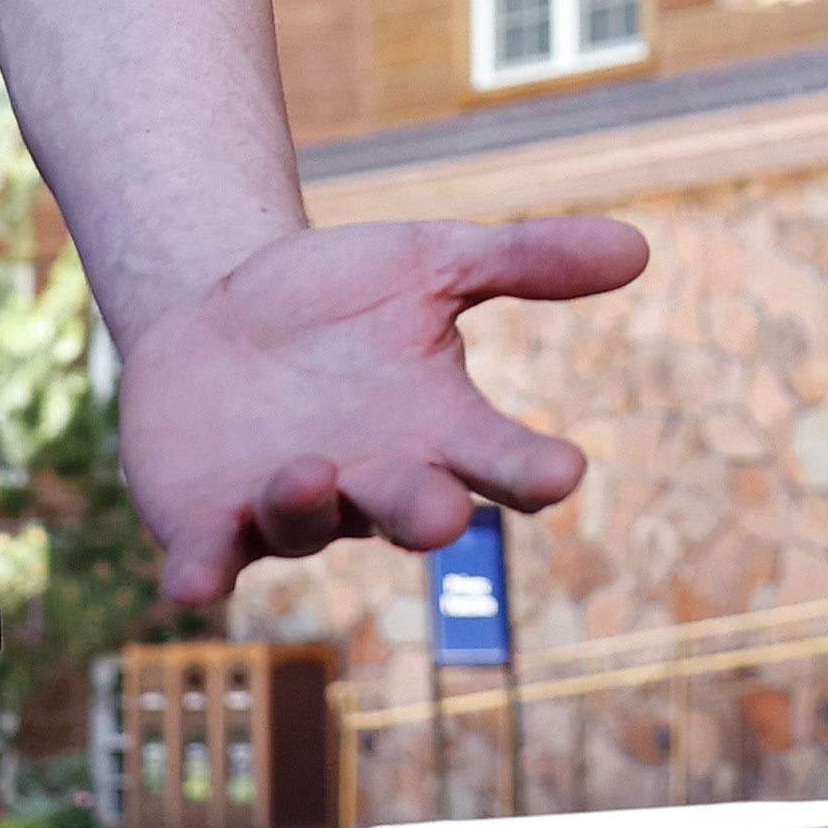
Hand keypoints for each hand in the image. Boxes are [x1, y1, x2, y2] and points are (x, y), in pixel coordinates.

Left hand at [115, 217, 648, 605]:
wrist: (216, 312)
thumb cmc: (339, 300)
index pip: (501, 459)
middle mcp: (371, 482)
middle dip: (424, 514)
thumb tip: (639, 245)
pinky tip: (188, 583)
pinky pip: (210, 558)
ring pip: (306, 523)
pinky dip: (202, 572)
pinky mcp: (210, 521)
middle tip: (443, 512)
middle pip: (410, 511)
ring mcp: (289, 506)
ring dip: (307, 505)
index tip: (565, 469)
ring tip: (308, 469)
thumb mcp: (429, 261)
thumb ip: (524, 259)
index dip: (532, 469)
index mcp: (437, 430)